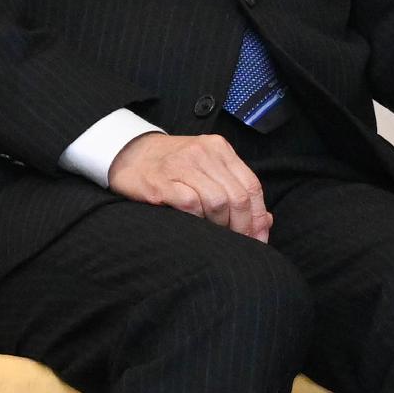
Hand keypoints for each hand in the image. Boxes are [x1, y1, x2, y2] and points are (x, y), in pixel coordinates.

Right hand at [107, 129, 269, 240]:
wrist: (128, 153)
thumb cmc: (172, 166)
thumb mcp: (207, 169)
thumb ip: (234, 189)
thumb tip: (265, 221)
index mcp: (220, 149)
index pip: (252, 185)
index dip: (258, 216)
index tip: (259, 238)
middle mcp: (204, 153)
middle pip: (238, 196)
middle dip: (242, 226)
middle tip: (240, 243)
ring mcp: (182, 166)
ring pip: (217, 202)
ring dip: (220, 225)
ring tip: (215, 235)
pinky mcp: (161, 182)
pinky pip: (190, 204)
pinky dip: (197, 219)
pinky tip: (195, 225)